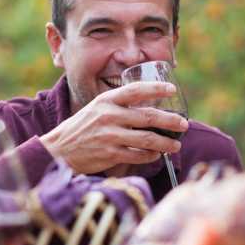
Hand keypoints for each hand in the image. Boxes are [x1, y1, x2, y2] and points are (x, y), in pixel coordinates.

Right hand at [40, 81, 188, 173]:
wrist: (60, 149)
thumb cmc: (82, 128)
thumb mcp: (96, 108)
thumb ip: (119, 106)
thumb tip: (149, 108)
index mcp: (106, 100)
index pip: (135, 90)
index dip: (156, 88)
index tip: (172, 90)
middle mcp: (109, 115)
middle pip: (148, 116)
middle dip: (171, 121)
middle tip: (184, 125)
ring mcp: (110, 136)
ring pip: (148, 139)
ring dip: (166, 143)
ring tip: (176, 145)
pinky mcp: (110, 154)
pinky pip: (138, 155)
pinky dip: (151, 156)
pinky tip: (156, 155)